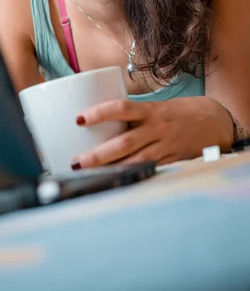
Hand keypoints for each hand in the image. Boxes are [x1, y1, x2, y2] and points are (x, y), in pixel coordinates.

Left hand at [70, 96, 233, 168]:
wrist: (214, 120)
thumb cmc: (177, 112)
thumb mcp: (155, 107)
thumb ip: (132, 117)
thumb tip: (98, 125)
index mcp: (150, 111)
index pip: (121, 108)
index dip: (99, 113)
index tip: (78, 119)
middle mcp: (157, 129)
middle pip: (125, 143)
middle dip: (99, 154)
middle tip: (76, 161)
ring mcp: (165, 147)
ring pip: (136, 161)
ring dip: (111, 170)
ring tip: (89, 175)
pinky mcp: (172, 162)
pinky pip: (149, 171)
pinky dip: (132, 177)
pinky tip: (116, 183)